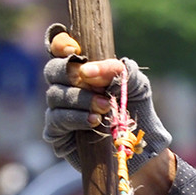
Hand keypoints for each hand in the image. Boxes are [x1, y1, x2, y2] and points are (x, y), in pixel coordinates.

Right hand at [42, 24, 171, 174]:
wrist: (143, 149)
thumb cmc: (138, 113)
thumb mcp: (137, 87)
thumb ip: (118, 70)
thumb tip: (87, 71)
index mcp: (83, 71)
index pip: (61, 49)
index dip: (62, 45)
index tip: (74, 51)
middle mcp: (67, 88)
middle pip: (52, 71)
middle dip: (73, 76)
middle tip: (99, 89)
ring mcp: (59, 110)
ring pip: (55, 96)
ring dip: (81, 101)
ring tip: (104, 109)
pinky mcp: (58, 133)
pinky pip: (56, 120)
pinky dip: (76, 118)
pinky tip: (94, 122)